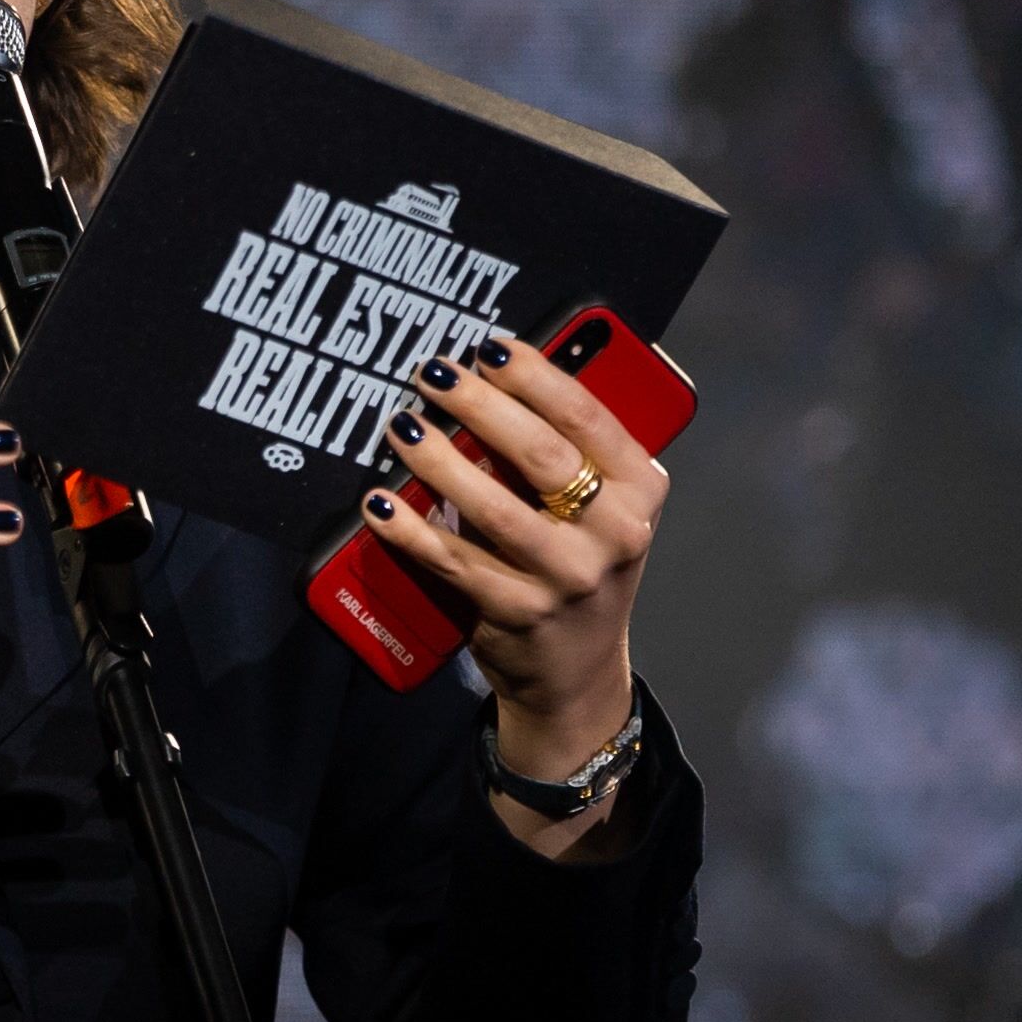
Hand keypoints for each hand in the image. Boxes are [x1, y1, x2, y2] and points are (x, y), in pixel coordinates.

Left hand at [354, 336, 668, 839]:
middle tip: (432, 375)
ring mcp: (569, 577)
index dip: (534, 375)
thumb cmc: (579, 567)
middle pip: (540, 453)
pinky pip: (454, 561)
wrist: (578, 673)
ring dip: (439, 460)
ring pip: (494, 506)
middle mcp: (615, 532)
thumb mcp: (599, 508)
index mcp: (640, 488)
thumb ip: (566, 453)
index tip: (488, 349)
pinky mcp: (521, 613)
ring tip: (402, 427)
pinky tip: (380, 503)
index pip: (587, 416)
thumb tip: (490, 381)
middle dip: (479, 405)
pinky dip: (410, 530)